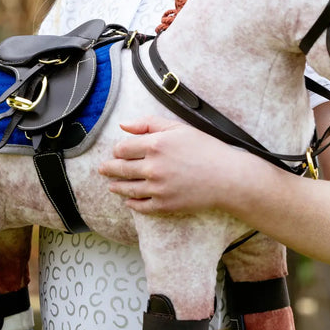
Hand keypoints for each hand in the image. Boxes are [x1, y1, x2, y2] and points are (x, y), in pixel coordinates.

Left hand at [98, 117, 231, 214]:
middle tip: (102, 169)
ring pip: (127, 189)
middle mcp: (152, 168)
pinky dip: (132, 204)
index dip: (117, 150)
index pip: (123, 148)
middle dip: (108, 168)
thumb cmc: (206, 149)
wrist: (227, 177)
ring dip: (116, 187)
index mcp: (155, 145)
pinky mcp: (164, 206)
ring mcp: (157, 189)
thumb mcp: (179, 128)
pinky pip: (140, 206)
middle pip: (120, 169)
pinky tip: (129, 201)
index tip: (117, 151)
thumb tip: (123, 125)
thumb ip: (149, 123)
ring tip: (112, 186)